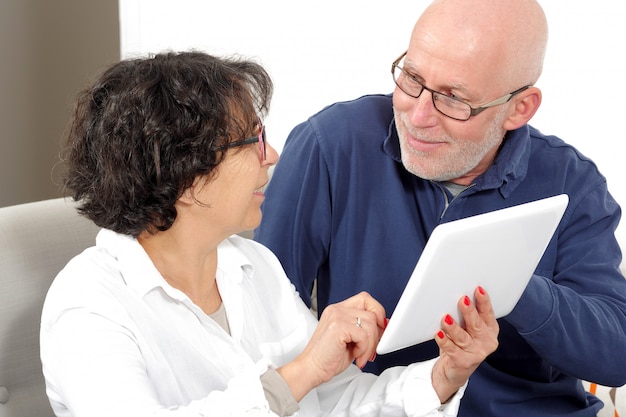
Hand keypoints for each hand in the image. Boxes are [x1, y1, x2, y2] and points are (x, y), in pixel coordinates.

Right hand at [277, 291, 385, 400]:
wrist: (311, 369)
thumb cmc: (328, 358)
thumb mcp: (350, 339)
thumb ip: (365, 329)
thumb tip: (384, 325)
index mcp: (338, 310)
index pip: (365, 299)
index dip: (377, 312)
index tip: (380, 328)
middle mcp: (336, 310)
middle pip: (371, 311)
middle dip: (377, 332)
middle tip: (370, 347)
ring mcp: (336, 316)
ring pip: (370, 324)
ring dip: (370, 345)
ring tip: (360, 354)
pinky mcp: (338, 327)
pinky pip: (363, 335)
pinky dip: (364, 348)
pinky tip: (355, 355)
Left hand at [431, 286, 498, 402]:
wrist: (455, 370)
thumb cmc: (462, 343)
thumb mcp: (468, 327)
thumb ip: (466, 315)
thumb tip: (457, 296)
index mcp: (490, 329)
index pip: (488, 313)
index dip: (484, 301)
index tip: (478, 290)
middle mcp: (486, 341)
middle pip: (476, 324)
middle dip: (469, 311)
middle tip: (463, 300)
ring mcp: (476, 353)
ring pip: (463, 337)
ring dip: (454, 327)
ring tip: (446, 318)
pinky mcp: (463, 362)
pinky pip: (452, 349)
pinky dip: (444, 341)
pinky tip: (438, 334)